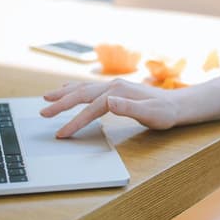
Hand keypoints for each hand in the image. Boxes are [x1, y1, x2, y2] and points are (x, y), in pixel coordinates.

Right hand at [40, 78, 181, 136]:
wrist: (176, 105)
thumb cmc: (164, 113)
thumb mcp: (151, 114)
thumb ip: (129, 108)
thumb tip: (109, 101)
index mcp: (118, 92)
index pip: (91, 108)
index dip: (75, 121)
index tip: (62, 134)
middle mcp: (113, 86)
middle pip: (81, 94)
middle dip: (61, 104)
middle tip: (43, 113)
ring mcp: (113, 86)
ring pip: (82, 88)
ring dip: (63, 94)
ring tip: (46, 98)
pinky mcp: (114, 89)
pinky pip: (88, 88)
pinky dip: (74, 89)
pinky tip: (66, 90)